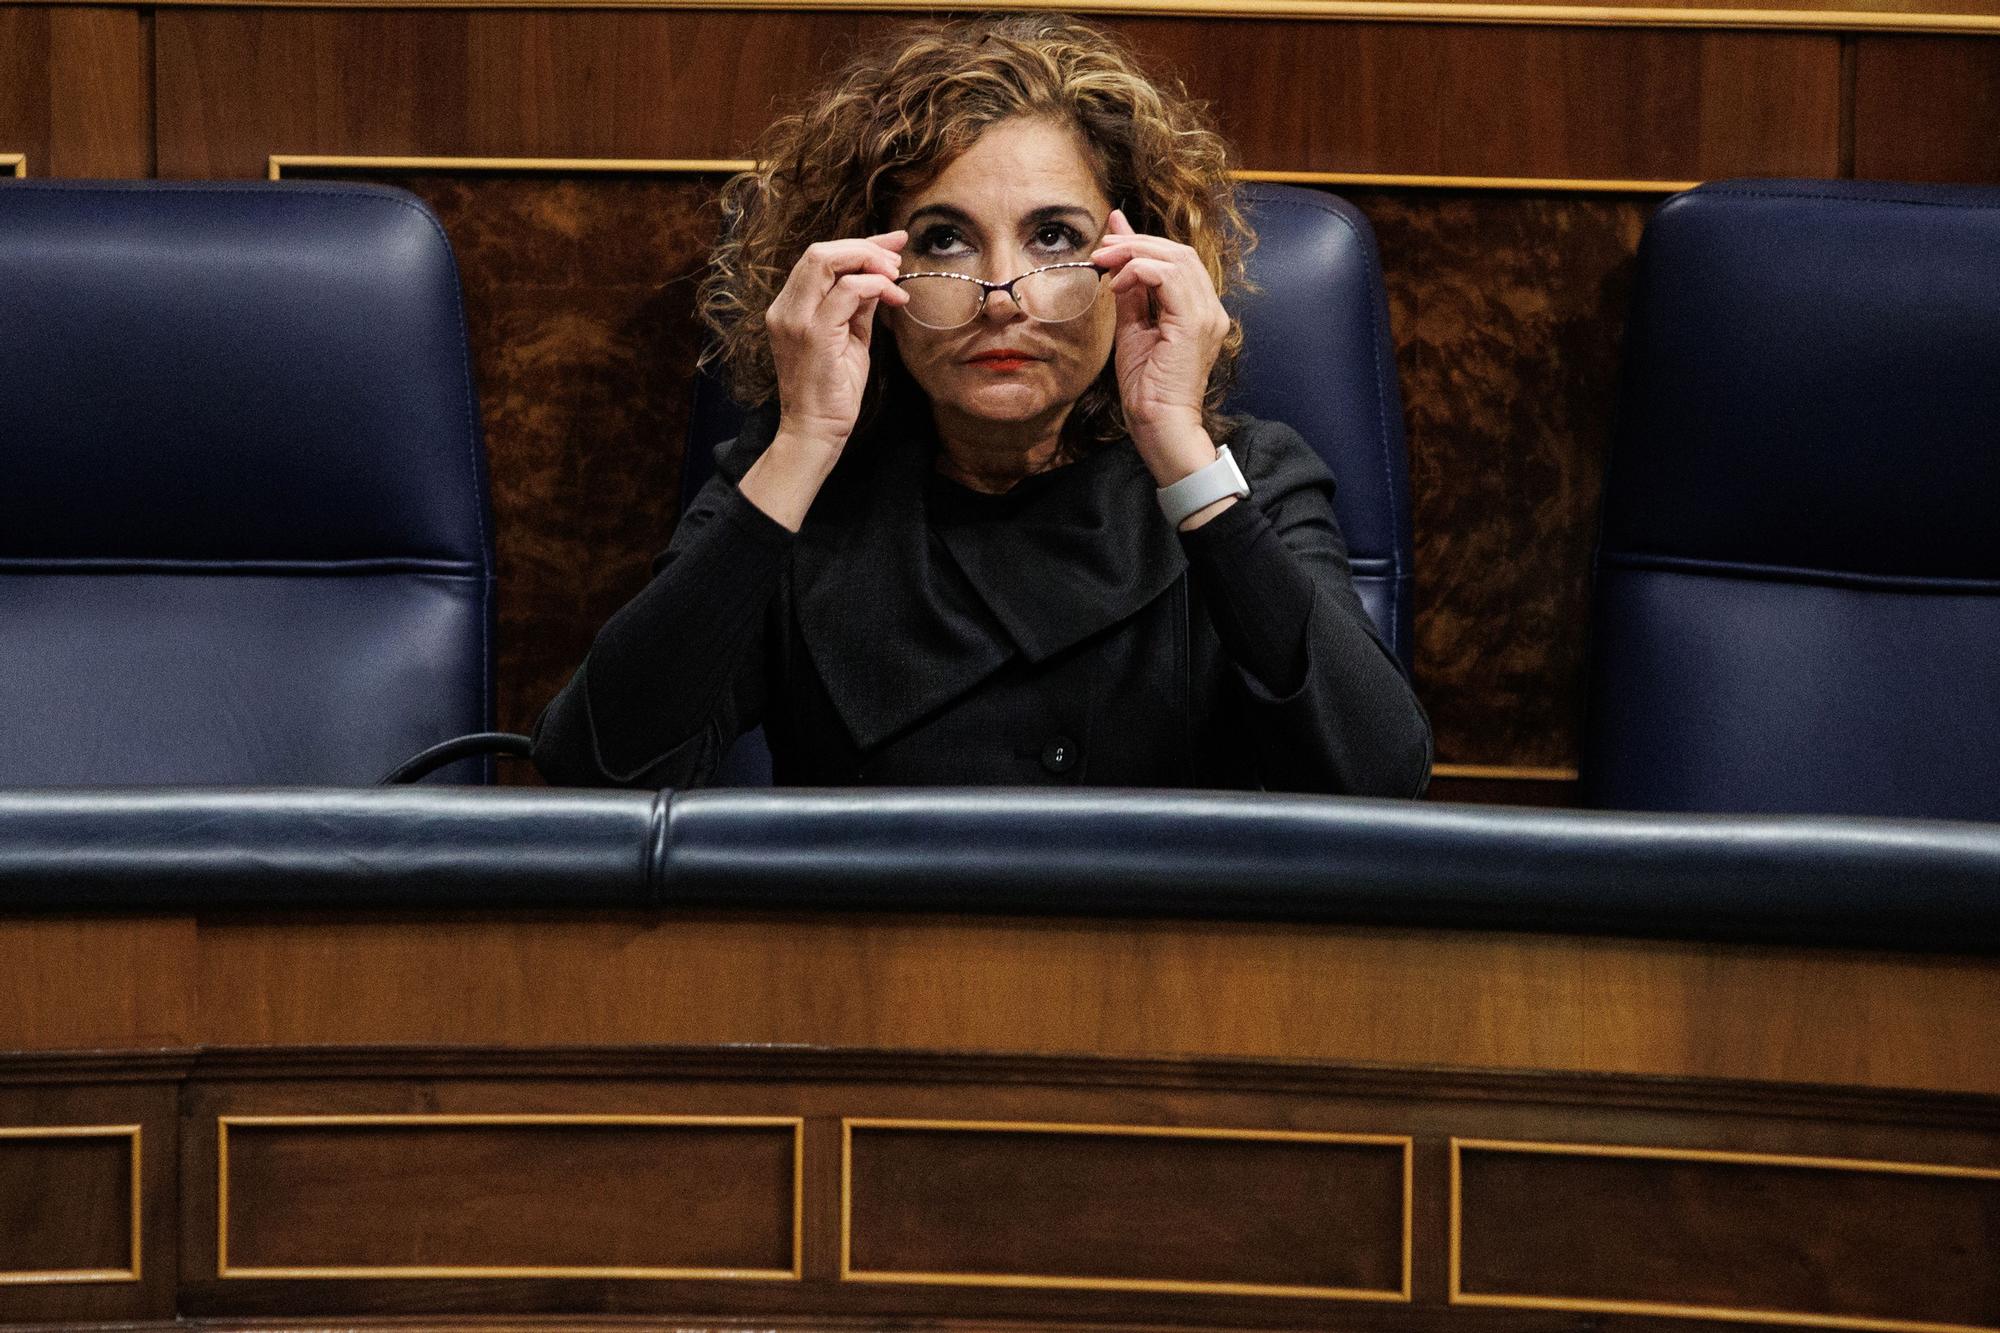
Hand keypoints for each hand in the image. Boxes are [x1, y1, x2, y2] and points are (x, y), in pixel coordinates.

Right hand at [764, 230, 909, 453]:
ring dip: (869, 261)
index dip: (857, 245)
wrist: (816, 431)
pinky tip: (893, 296)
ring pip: (826, 260)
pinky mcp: (814, 334)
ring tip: (896, 276)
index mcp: (789, 308)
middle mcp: (785, 309)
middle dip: (864, 247)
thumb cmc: (833, 391)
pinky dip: (874, 285)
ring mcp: (795, 320)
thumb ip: (859, 305)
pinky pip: (847, 291)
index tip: (892, 245)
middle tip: (896, 261)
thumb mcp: (850, 338)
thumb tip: (879, 276)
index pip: (818, 259)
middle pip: (819, 251)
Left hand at [1091, 209, 1231, 462]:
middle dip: (1136, 243)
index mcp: (1200, 312)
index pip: (1178, 262)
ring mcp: (1207, 316)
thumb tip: (1117, 262)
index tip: (1110, 240)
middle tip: (1102, 249)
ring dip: (1135, 253)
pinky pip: (1168, 277)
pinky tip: (1118, 285)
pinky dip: (1139, 271)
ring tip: (1105, 262)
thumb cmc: (1147, 390)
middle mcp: (1210, 310)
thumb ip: (1130, 295)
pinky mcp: (1193, 324)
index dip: (1144, 244)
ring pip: (1176, 258)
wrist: (1160, 426)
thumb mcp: (1133, 330)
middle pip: (1179, 253)